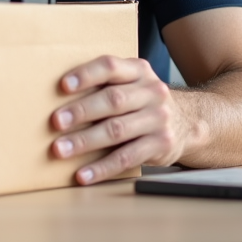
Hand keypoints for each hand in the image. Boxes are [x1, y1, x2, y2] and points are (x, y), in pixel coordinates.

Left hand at [49, 56, 187, 184]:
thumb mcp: (131, 83)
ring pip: (117, 130)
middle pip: (112, 100)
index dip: (86, 75)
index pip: (110, 67)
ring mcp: (158, 119)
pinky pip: (127, 157)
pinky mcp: (161, 145)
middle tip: (56, 122)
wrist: (187, 122)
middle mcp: (151, 92)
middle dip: (81, 111)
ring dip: (85, 141)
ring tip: (60, 149)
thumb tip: (54, 97)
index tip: (62, 86)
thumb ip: (104, 84)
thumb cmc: (141, 101)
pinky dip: (102, 167)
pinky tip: (83, 174)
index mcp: (138, 70)